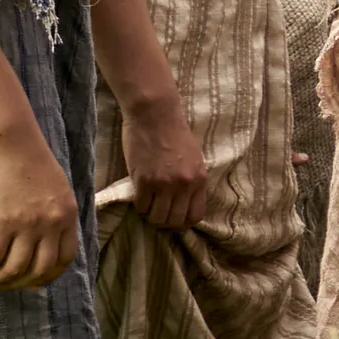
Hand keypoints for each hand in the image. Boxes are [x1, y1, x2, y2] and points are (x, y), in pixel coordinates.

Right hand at [0, 124, 78, 290]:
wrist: (8, 140)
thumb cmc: (25, 160)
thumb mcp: (53, 189)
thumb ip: (51, 213)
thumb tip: (39, 238)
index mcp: (68, 215)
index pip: (65, 257)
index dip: (47, 275)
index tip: (31, 281)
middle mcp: (52, 223)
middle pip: (40, 269)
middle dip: (20, 283)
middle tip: (1, 285)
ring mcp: (28, 223)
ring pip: (16, 267)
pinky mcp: (2, 221)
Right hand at [121, 91, 208, 229]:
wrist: (155, 115)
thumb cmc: (174, 133)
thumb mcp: (193, 158)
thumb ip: (191, 180)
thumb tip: (183, 202)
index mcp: (200, 179)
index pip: (195, 215)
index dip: (183, 222)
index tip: (174, 217)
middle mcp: (184, 185)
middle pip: (175, 220)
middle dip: (165, 222)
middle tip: (157, 215)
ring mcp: (164, 184)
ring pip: (157, 217)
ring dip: (150, 216)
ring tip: (147, 207)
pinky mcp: (143, 180)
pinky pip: (141, 206)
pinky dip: (139, 206)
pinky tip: (139, 197)